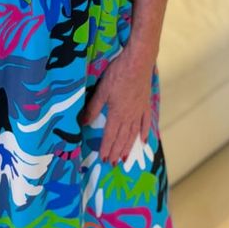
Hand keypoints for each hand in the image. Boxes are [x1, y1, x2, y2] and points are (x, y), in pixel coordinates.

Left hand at [80, 46, 153, 163]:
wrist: (138, 62)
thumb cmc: (118, 74)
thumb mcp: (102, 91)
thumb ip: (93, 108)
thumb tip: (82, 123)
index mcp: (117, 114)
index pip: (110, 135)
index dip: (107, 148)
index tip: (104, 159)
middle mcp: (129, 117)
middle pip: (122, 138)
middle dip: (117, 152)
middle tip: (113, 164)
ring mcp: (139, 111)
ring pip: (133, 134)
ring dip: (129, 147)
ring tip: (125, 158)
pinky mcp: (146, 104)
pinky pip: (146, 123)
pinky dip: (144, 133)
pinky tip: (144, 141)